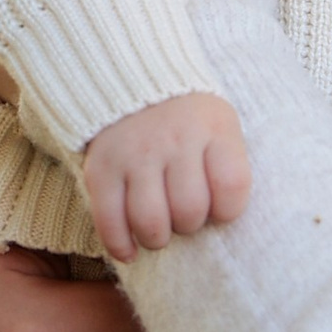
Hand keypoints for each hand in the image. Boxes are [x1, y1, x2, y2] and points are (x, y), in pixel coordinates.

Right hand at [82, 90, 250, 259]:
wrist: (134, 80)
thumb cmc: (188, 118)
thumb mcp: (220, 126)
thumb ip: (226, 167)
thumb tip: (220, 224)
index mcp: (212, 128)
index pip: (232, 187)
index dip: (227, 211)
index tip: (218, 207)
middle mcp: (174, 140)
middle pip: (189, 210)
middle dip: (189, 225)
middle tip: (183, 216)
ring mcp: (134, 154)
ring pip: (150, 222)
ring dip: (157, 238)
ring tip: (158, 231)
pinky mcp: (100, 169)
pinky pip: (109, 222)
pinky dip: (120, 246)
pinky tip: (130, 251)